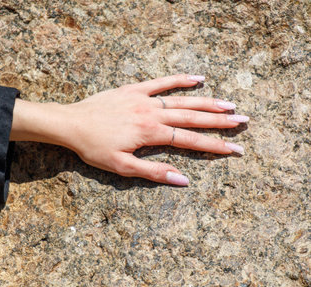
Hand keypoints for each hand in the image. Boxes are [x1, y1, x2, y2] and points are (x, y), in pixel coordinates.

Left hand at [10, 74, 248, 185]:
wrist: (70, 124)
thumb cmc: (93, 148)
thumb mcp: (121, 167)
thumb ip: (153, 172)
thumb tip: (183, 181)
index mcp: (151, 134)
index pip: (190, 140)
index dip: (214, 145)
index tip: (235, 149)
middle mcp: (152, 113)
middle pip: (192, 117)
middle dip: (219, 121)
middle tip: (243, 122)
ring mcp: (143, 99)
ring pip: (181, 100)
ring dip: (207, 102)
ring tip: (229, 104)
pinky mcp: (133, 90)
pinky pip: (160, 82)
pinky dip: (179, 79)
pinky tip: (198, 78)